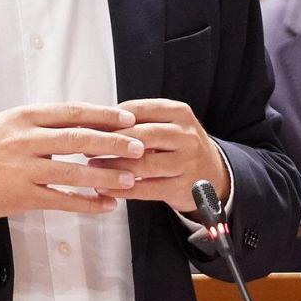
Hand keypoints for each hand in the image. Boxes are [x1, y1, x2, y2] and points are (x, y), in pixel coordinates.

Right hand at [0, 103, 142, 217]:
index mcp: (25, 116)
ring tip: (131, 179)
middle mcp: (25, 140)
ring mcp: (23, 169)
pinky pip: (61, 199)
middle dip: (113, 143)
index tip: (129, 117)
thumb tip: (88, 121)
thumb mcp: (11, 122)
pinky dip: (86, 202)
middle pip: (78, 138)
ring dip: (106, 176)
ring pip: (73, 171)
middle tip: (140, 147)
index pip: (72, 112)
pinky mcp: (21, 195)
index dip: (104, 114)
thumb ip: (45, 122)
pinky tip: (106, 205)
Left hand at [89, 98, 228, 212]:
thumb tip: (95, 121)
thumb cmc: (179, 147)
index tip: (87, 125)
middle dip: (110, 142)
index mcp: (179, 113)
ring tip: (92, 169)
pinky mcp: (182, 187)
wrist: (214, 174)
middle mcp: (186, 135)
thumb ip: (138, 122)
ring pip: (144, 163)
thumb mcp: (167, 125)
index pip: (138, 110)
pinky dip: (123, 190)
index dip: (110, 119)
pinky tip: (105, 189)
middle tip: (86, 147)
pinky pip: (147, 189)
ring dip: (114, 167)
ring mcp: (187, 162)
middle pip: (142, 135)